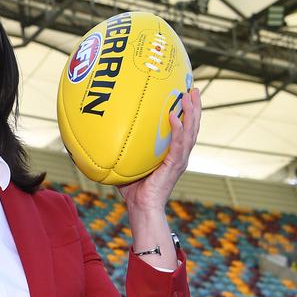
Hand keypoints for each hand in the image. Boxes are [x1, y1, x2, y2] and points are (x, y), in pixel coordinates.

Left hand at [118, 87, 201, 212]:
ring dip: (192, 112)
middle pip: (193, 126)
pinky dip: (179, 129)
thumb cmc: (133, 190)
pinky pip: (179, 144)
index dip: (187, 113)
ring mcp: (180, 160)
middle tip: (194, 88)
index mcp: (173, 154)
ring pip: (191, 131)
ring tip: (190, 95)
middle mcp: (180, 155)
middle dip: (195, 107)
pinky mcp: (175, 165)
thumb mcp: (127, 165)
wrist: (142, 208)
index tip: (186, 94)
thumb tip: (101, 138)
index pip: (184, 129)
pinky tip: (175, 116)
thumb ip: (121, 151)